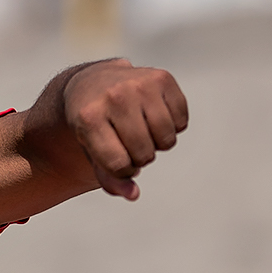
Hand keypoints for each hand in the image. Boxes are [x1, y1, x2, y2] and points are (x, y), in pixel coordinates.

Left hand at [60, 57, 188, 200]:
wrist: (92, 83)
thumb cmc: (94, 125)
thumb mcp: (92, 151)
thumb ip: (110, 179)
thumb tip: (134, 194)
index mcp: (89, 117)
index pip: (120, 165)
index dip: (123, 170)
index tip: (115, 156)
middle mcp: (114, 96)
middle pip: (145, 154)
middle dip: (140, 156)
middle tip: (127, 140)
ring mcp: (139, 84)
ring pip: (167, 140)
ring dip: (158, 143)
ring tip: (142, 129)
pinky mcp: (162, 78)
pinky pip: (182, 122)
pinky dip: (173, 125)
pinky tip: (154, 114)